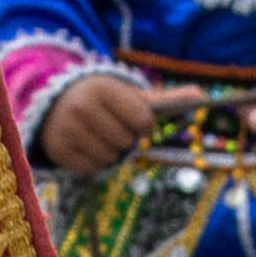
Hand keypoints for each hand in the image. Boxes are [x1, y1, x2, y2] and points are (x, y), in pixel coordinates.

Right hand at [36, 75, 199, 176]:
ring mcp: (67, 129)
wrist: (54, 103)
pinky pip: (93, 168)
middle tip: (113, 125)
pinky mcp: (58, 149)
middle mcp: (81, 107)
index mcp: (103, 88)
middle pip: (127, 141)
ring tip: (100, 134)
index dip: (144, 124)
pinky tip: (87, 145)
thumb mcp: (130, 94)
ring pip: (111, 157)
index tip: (136, 119)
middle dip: (126, 137)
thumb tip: (201, 95)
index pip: (143, 120)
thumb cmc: (104, 99)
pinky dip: (96, 162)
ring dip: (113, 152)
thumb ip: (165, 98)